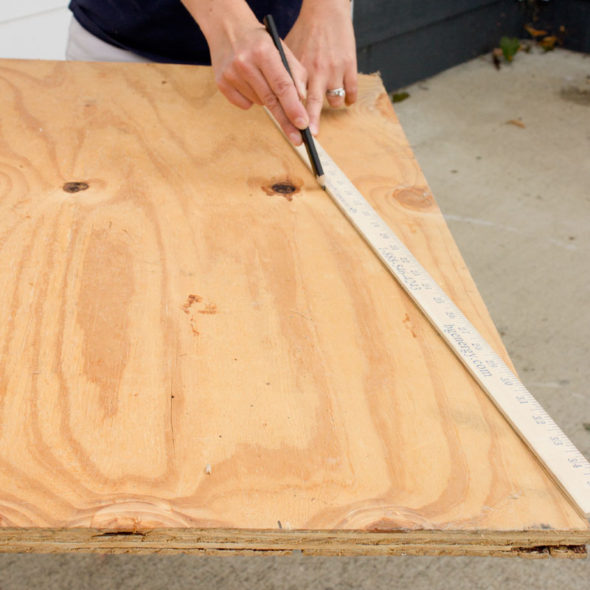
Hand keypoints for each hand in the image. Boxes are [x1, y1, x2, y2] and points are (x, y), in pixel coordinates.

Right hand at [183, 1, 308, 144]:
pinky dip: (252, 99)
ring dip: (268, 101)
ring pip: (259, 103)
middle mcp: (245, 63)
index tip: (302, 124)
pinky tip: (249, 83)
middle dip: (286, 121)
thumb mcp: (281, 49)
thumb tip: (302, 100)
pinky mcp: (222, 83)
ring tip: (263, 81)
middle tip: (298, 140)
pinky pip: (245, 104)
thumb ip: (295, 73)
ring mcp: (231, 74)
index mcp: (264, 52)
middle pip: (271, 101)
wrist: (227, 28)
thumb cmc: (260, 41)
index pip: (282, 85)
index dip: (293, 107)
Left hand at [285, 0, 357, 134]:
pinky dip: (349, 99)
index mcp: (299, 68)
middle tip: (312, 135)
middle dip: (312, 121)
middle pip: (313, 103)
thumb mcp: (289, 51)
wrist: (326, 11)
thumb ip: (285, 75)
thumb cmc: (305, 32)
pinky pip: (351, 92)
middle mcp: (316, 71)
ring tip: (329, 101)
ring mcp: (334, 69)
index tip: (295, 129)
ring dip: (332, 105)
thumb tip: (276, 97)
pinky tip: (346, 100)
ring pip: (334, 101)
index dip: (294, 114)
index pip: (295, 97)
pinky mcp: (350, 65)